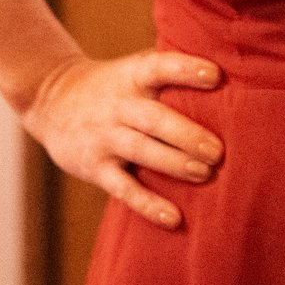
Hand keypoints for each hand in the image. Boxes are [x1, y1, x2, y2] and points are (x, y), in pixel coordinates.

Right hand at [22, 50, 224, 230]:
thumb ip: (169, 71)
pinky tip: (174, 218)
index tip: (215, 75)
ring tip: (205, 174)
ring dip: (174, 163)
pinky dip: (148, 204)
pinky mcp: (95, 167)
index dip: (186, 69)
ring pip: (141, 151)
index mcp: (133, 76)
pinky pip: (123, 188)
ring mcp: (105, 136)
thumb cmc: (113, 86)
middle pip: (154, 118)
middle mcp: (118, 104)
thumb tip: (232, 70)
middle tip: (219, 151)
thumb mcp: (133, 69)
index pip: (159, 67)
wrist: (52, 100)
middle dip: (187, 134)